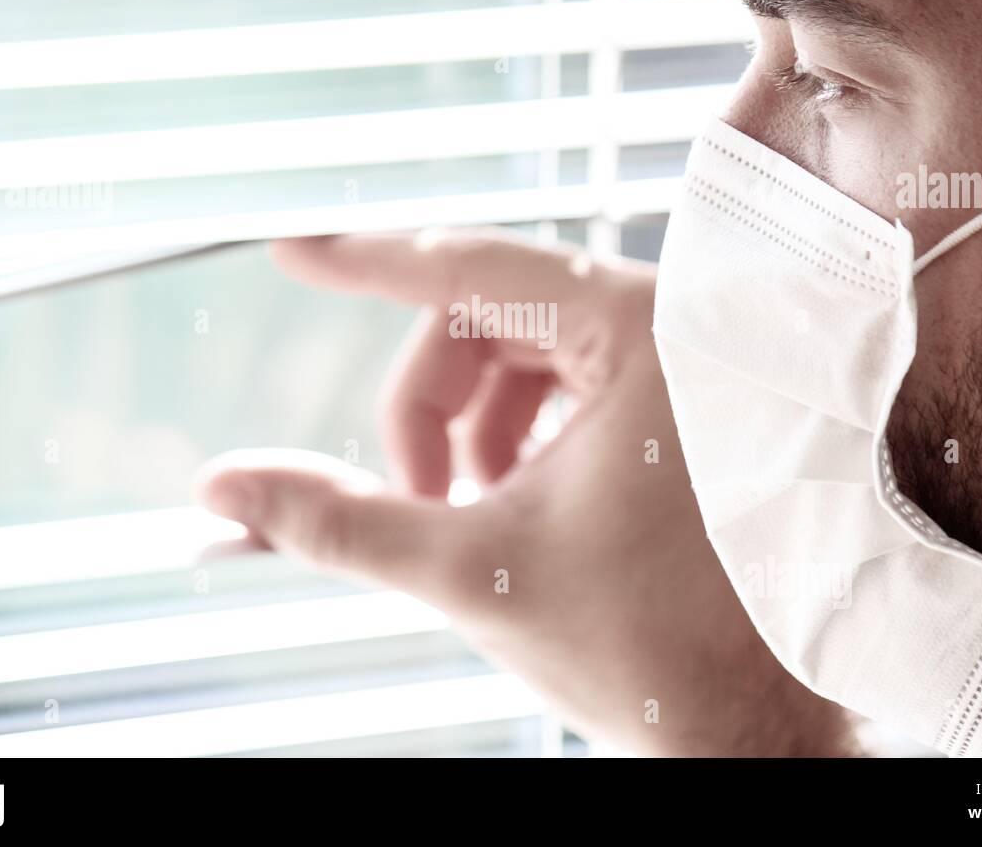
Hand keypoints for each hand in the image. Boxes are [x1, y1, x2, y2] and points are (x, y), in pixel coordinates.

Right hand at [195, 229, 853, 755]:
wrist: (756, 728)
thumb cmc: (651, 649)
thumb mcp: (470, 570)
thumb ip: (335, 520)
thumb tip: (225, 487)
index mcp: (645, 337)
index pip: (474, 268)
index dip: (369, 263)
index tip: (294, 251)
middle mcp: (677, 329)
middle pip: (490, 317)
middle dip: (430, 405)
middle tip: (417, 494)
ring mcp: (685, 365)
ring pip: (524, 349)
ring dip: (472, 424)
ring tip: (476, 509)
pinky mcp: (684, 402)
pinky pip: (568, 378)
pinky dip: (517, 431)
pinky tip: (518, 497)